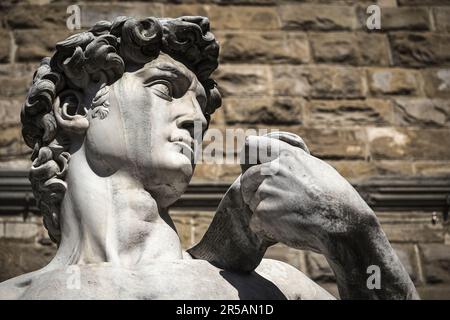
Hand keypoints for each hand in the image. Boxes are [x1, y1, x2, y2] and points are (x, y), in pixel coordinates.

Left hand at [240, 134, 377, 256]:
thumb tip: (278, 158)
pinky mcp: (263, 212)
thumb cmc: (335, 198)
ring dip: (264, 214)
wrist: (344, 223)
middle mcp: (273, 169)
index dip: (248, 159)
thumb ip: (292, 163)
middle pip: (246, 180)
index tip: (250, 167)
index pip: (251, 146)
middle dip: (252, 193)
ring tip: (290, 217)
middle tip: (272, 205)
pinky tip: (288, 229)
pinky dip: (267, 230)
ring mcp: (267, 190)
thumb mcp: (315, 168)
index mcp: (285, 155)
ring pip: (252, 204)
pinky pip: (255, 224)